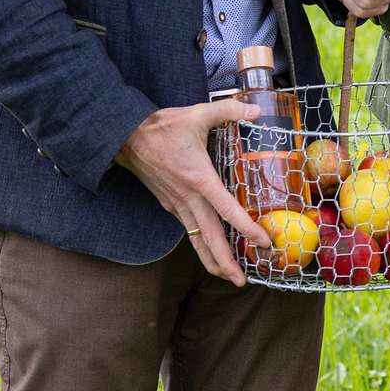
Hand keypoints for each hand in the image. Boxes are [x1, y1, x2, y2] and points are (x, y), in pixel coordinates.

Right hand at [115, 99, 268, 285]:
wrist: (126, 136)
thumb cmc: (163, 126)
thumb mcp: (198, 113)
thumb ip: (229, 110)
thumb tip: (256, 109)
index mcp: (199, 179)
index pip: (227, 210)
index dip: (246, 227)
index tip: (263, 241)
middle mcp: (188, 198)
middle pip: (209, 238)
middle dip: (226, 262)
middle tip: (242, 281)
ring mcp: (177, 205)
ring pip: (197, 239)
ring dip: (213, 260)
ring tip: (229, 276)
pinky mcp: (171, 205)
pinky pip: (189, 231)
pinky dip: (202, 245)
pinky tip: (213, 251)